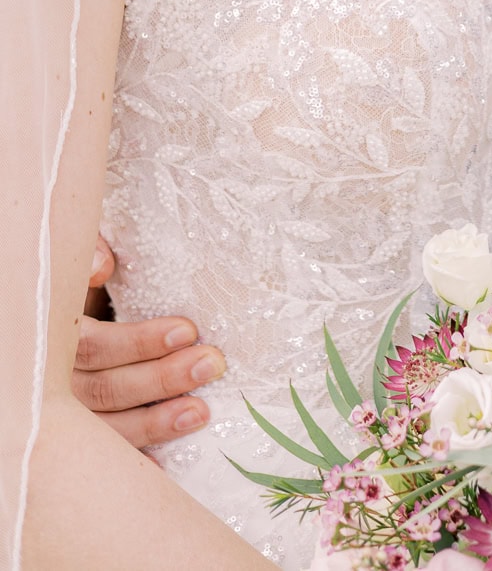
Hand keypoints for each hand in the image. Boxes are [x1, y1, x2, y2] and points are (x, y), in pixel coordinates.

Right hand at [73, 237, 226, 449]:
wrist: (48, 336)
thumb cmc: (72, 298)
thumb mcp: (73, 276)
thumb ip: (87, 258)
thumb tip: (102, 266)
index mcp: (55, 340)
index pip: (95, 347)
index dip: (140, 341)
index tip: (187, 330)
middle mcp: (52, 385)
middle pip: (106, 389)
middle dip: (162, 379)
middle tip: (210, 364)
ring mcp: (64, 417)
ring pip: (106, 427)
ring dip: (156, 423)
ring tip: (200, 412)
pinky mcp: (78, 439)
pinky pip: (105, 454)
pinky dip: (134, 459)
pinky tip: (163, 467)